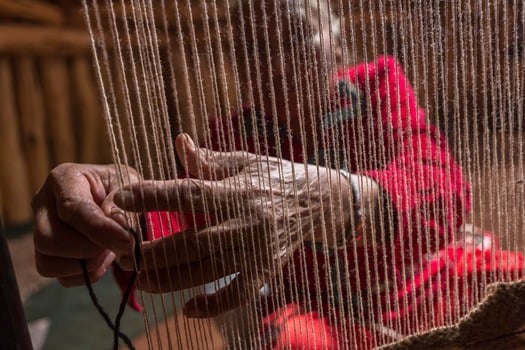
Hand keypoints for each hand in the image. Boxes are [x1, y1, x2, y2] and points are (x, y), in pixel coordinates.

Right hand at [32, 163, 138, 286]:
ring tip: (110, 250)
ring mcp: (41, 231)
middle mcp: (43, 203)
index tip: (126, 241)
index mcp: (64, 178)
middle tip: (118, 245)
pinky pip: (59, 277)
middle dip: (88, 250)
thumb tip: (119, 225)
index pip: (72, 208)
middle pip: (49, 239)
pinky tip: (103, 259)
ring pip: (47, 263)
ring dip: (86, 264)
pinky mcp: (47, 255)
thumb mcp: (130, 184)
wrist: (121, 201)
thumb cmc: (124, 189)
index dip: (99, 229)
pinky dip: (86, 275)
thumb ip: (126, 202)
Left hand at [115, 134, 351, 317]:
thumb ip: (209, 159)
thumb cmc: (275, 176)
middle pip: (191, 241)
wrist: (319, 200)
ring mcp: (256, 249)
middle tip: (125, 253)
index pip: (188, 193)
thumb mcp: (244, 161)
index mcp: (237, 190)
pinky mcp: (266, 269)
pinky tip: (188, 308)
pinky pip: (238, 293)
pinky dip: (213, 304)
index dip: (153, 197)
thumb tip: (179, 140)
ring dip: (171, 279)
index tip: (122, 200)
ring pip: (207, 270)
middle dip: (154, 250)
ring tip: (143, 280)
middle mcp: (245, 222)